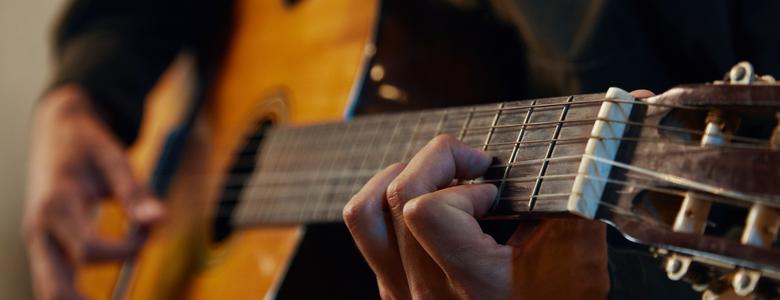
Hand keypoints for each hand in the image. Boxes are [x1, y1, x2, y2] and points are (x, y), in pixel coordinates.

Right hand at [23, 86, 163, 299]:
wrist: (57, 130)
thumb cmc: (89, 143)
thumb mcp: (114, 158)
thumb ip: (135, 191)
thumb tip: (158, 220)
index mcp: (57, 205)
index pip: (88, 249)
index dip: (124, 250)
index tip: (147, 235)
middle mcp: (40, 229)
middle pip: (54, 287)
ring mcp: (38, 240)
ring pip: (48, 290)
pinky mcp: (44, 245)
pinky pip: (52, 280)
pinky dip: (72, 294)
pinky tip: (96, 299)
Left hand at [344, 135, 608, 298]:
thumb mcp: (577, 258)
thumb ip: (564, 202)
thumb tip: (555, 155)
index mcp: (474, 284)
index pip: (427, 210)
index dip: (463, 187)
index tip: (494, 196)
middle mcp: (428, 293)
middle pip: (396, 198)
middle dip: (435, 162)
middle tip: (471, 166)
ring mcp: (404, 296)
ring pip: (365, 215)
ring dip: (398, 177)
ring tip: (437, 177)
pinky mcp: (395, 295)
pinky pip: (370, 237)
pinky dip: (393, 206)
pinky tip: (432, 206)